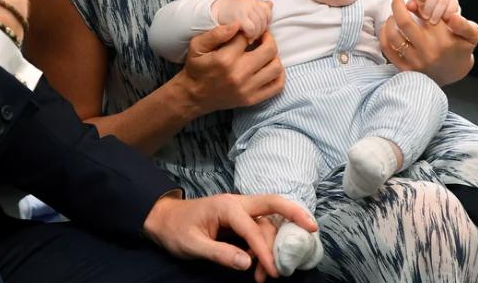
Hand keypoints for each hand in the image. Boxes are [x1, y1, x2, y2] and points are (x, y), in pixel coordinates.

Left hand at [142, 193, 316, 279]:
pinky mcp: (239, 220)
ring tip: (269, 274)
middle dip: (294, 213)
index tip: (274, 271)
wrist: (164, 219)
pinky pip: (260, 228)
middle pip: (272, 203)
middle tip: (313, 228)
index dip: (265, 250)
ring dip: (274, 244)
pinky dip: (265, 245)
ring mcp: (239, 210)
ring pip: (267, 221)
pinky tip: (262, 264)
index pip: (252, 227)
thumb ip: (219, 253)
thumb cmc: (176, 229)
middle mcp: (237, 204)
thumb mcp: (193, 245)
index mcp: (226, 206)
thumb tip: (247, 261)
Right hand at [179, 25, 284, 116]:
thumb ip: (216, 33)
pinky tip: (269, 67)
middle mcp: (239, 74)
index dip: (249, 29)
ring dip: (274, 56)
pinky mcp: (252, 99)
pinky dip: (278, 75)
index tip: (247, 29)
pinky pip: (277, 86)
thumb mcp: (197, 46)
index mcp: (225, 59)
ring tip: (265, 51)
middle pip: (269, 50)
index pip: (248, 36)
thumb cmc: (196, 68)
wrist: (194, 96)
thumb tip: (238, 24)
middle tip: (262, 36)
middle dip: (268, 38)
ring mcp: (247, 88)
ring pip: (276, 67)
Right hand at [212, 0, 272, 41]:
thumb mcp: (244, 7)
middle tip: (254, 36)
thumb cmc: (229, 13)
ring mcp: (244, 9)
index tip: (258, 28)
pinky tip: (245, 38)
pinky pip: (251, 29)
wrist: (211, 13)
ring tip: (250, 38)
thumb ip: (258, 6)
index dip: (266, 21)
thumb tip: (271, 4)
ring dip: (256, 34)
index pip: (268, 11)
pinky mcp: (239, 18)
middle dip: (261, 30)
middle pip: (264, 19)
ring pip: (259, 25)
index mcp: (252, 0)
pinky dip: (250, 35)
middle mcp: (249, 2)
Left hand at [380, 0, 477, 84]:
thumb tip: (453, 16)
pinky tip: (388, 26)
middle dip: (397, 5)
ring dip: (390, 19)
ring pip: (393, 35)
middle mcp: (428, 50)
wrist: (454, 73)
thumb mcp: (471, 35)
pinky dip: (384, 34)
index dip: (415, 1)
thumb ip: (464, 24)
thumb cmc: (461, 48)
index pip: (424, 14)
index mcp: (444, 39)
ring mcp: (415, 61)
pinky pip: (387, 49)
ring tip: (394, 14)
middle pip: (404, 22)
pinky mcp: (405, 69)